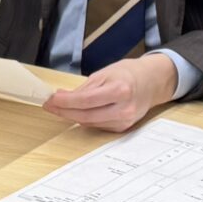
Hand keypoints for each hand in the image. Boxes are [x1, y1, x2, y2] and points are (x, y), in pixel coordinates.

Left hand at [41, 54, 179, 132]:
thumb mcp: (105, 73)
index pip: (85, 101)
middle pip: (85, 116)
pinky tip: (79, 111)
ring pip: (89, 123)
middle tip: (50, 105)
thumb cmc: (129, 74)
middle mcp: (124, 109)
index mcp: (120, 90)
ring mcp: (124, 121)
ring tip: (61, 106)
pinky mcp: (122, 128)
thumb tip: (61, 97)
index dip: (64, 102)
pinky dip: (85, 119)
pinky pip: (97, 125)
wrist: (151, 82)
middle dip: (64, 111)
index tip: (51, 99)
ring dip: (72, 115)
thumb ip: (83, 88)